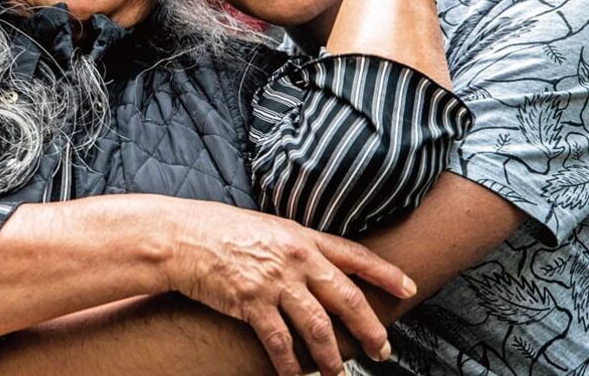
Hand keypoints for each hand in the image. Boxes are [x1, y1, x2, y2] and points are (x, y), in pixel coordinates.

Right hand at [162, 203, 415, 375]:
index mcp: (301, 236)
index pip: (354, 255)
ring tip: (337, 374)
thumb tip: (312, 264)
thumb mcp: (264, 227)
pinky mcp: (252, 302)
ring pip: (318, 327)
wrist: (181, 237)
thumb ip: (292, 245)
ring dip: (331, 357)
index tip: (407, 288)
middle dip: (369, 329)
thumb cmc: (216, 229)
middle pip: (346, 298)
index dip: (384, 273)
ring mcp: (274, 281)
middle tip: (380, 350)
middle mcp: (295, 258)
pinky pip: (280, 343)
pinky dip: (290, 365)